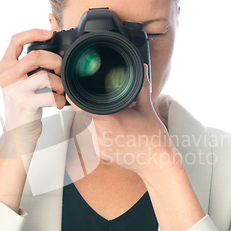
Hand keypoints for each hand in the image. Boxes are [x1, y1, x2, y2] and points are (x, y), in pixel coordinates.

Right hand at [0, 28, 65, 157]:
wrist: (17, 133)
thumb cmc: (24, 106)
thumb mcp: (20, 82)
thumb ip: (28, 66)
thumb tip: (51, 48)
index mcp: (5, 67)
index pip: (15, 40)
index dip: (33, 33)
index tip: (49, 33)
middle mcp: (6, 76)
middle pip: (35, 56)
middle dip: (55, 61)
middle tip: (62, 70)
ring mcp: (14, 90)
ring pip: (44, 75)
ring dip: (59, 82)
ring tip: (60, 89)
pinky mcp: (24, 104)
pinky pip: (49, 94)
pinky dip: (59, 99)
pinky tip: (58, 103)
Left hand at [69, 64, 179, 178]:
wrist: (156, 162)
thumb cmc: (153, 136)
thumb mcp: (147, 108)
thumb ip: (141, 87)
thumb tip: (143, 68)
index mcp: (110, 120)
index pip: (82, 107)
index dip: (76, 99)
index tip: (73, 92)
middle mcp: (101, 134)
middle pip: (87, 115)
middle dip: (95, 110)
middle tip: (113, 111)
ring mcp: (99, 146)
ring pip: (90, 127)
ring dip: (98, 122)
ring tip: (118, 125)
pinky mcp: (101, 154)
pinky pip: (95, 139)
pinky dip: (102, 134)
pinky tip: (118, 136)